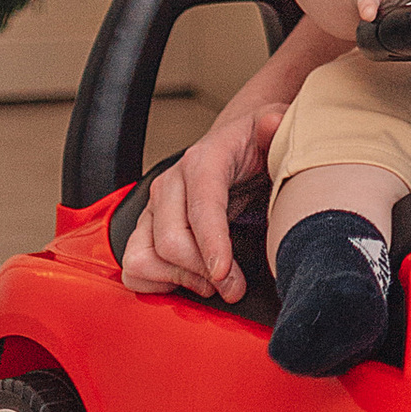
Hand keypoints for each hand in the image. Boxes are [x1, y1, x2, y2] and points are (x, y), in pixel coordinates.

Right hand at [120, 103, 287, 304]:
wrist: (237, 145)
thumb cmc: (256, 146)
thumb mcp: (276, 131)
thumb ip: (276, 129)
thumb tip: (272, 125)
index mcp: (203, 161)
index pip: (201, 209)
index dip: (211, 246)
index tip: (224, 274)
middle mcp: (171, 184)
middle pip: (171, 242)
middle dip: (203, 273)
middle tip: (234, 286)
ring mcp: (154, 208)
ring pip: (144, 258)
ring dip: (178, 280)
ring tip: (212, 283)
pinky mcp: (147, 228)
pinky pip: (134, 268)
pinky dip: (156, 283)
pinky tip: (188, 281)